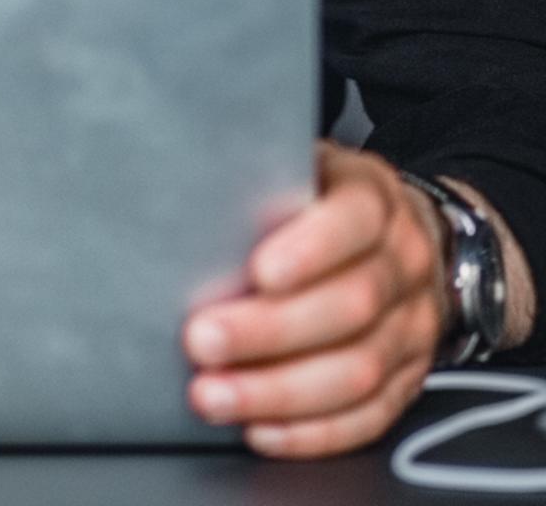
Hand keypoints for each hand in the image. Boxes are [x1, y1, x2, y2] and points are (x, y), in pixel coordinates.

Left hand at [181, 142, 446, 457]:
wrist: (405, 237)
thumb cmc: (324, 197)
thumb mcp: (299, 163)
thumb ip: (258, 176)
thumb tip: (180, 184)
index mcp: (375, 200)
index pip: (353, 221)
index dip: (309, 249)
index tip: (257, 270)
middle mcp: (403, 264)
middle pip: (349, 306)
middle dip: (269, 331)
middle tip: (201, 340)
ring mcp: (413, 328)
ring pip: (356, 371)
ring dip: (278, 391)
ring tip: (213, 393)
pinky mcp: (408, 380)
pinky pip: (369, 417)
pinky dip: (311, 431)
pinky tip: (261, 428)